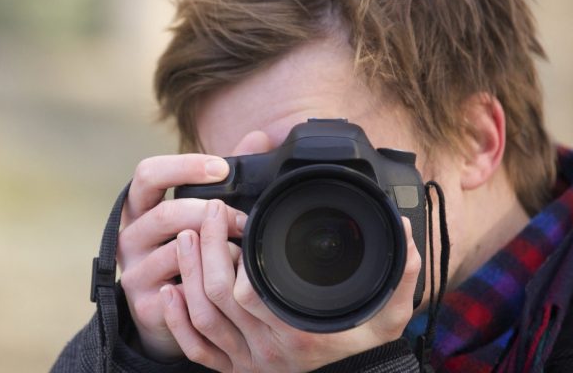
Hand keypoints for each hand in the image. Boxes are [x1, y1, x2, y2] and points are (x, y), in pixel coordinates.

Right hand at [117, 152, 248, 360]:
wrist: (165, 316)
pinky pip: (181, 289)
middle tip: (243, 220)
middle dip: (210, 214)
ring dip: (214, 250)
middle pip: (166, 214)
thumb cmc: (187, 255)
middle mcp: (130, 236)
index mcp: (140, 209)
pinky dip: (208, 282)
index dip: (183, 166)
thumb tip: (259, 137)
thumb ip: (224, 178)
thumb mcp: (201, 214)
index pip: (148, 174)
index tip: (222, 169)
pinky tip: (226, 281)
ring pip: (175, 252)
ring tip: (241, 252)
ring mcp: (134, 272)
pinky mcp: (145, 304)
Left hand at [160, 131, 423, 371]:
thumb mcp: (392, 312)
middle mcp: (268, 350)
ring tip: (185, 239)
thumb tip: (403, 229)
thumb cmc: (370, 348)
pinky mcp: (237, 372)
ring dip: (187, 275)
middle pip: (216, 296)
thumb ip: (401, 271)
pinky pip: (197, 351)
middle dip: (204, 248)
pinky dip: (177, 322)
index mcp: (298, 331)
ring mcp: (249, 363)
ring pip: (201, 318)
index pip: (246, 288)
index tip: (231, 214)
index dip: (228, 249)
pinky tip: (168, 292)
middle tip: (204, 214)